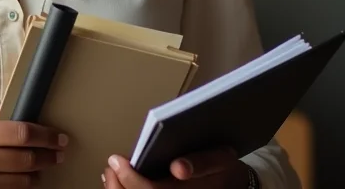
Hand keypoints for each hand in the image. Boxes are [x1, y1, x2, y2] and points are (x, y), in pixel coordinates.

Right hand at [0, 106, 67, 187]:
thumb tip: (24, 105)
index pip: (19, 133)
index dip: (45, 136)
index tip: (59, 137)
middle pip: (24, 159)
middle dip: (48, 157)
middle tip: (60, 154)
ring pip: (20, 181)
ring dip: (38, 175)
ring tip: (44, 167)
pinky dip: (23, 188)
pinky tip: (28, 181)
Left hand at [102, 148, 248, 187]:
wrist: (235, 186)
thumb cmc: (225, 169)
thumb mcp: (221, 158)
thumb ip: (201, 162)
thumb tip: (178, 167)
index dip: (130, 179)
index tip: (116, 160)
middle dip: (117, 186)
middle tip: (109, 166)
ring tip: (110, 175)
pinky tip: (118, 185)